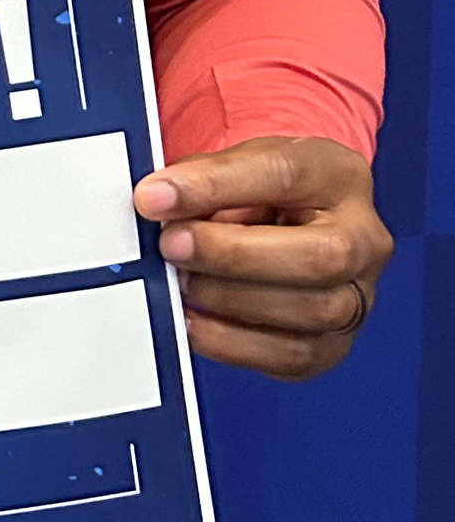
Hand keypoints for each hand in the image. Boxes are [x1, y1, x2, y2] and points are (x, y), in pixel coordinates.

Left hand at [136, 135, 390, 380]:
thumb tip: (156, 203)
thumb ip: (203, 180)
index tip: (156, 196)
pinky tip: (194, 321)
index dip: (215, 185)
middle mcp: (364, 240)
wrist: (297, 225)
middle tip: (172, 245)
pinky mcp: (333, 346)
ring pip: (310, 310)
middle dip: (231, 254)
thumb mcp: (240, 165)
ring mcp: (358, 298)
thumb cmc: (270, 194)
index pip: (286, 174)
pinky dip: (231, 342)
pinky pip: (291, 356)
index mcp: (339, 176)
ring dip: (229, 298)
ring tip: (182, 281)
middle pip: (318, 255)